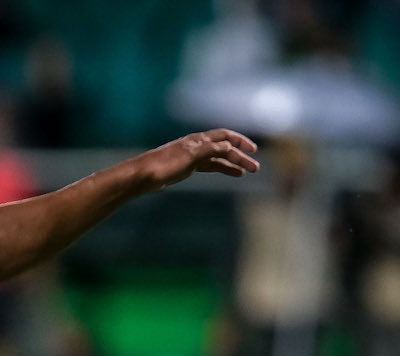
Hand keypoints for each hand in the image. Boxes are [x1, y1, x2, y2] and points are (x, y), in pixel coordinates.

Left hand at [136, 130, 260, 189]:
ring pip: (219, 158)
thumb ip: (210, 150)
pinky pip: (210, 166)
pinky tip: (232, 173)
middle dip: (240, 156)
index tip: (253, 151)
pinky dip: (222, 168)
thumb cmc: (164, 165)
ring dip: (233, 164)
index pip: (225, 136)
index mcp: (198, 140)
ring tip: (246, 172)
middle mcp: (197, 145)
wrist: (143, 175)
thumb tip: (230, 147)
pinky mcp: (188, 167)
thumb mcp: (190, 157)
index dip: (240, 142)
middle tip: (255, 168)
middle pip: (224, 148)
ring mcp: (193, 156)